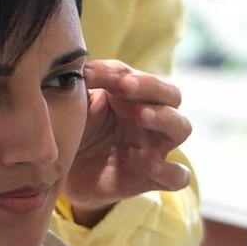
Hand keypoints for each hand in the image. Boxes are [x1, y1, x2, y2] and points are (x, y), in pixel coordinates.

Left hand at [63, 59, 191, 225]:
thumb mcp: (76, 107)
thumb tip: (74, 66)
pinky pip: (177, 176)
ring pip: (180, 127)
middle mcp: (150, 117)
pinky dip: (171, 171)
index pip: (133, 76)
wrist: (65, 175)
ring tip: (142, 115)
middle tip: (125, 85)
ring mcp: (154, 147)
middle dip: (150, 86)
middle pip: (170, 94)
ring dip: (164, 118)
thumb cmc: (77, 131)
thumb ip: (79, 86)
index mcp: (131, 96)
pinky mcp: (152, 179)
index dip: (113, 73)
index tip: (87, 74)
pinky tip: (152, 166)